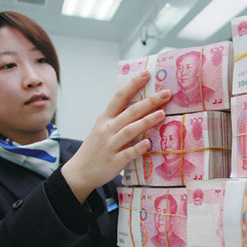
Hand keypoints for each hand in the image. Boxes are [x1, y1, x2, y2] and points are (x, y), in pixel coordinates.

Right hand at [61, 71, 168, 202]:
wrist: (80, 172)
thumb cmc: (95, 148)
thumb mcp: (102, 127)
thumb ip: (118, 117)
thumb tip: (140, 104)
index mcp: (105, 118)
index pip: (120, 96)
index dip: (133, 84)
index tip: (147, 74)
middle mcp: (107, 129)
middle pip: (130, 112)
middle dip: (149, 101)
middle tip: (166, 93)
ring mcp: (110, 145)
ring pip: (130, 130)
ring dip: (146, 121)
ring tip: (162, 113)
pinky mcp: (114, 161)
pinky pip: (128, 153)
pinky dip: (138, 148)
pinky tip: (148, 143)